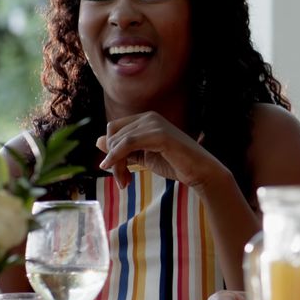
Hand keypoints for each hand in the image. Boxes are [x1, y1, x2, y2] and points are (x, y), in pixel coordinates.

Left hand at [96, 111, 226, 188]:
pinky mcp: (160, 135)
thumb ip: (123, 149)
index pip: (114, 129)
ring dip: (116, 165)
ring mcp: (155, 124)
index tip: (116, 172)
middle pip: (113, 135)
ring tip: (124, 182)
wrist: (200, 171)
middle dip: (112, 160)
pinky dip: (117, 158)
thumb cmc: (175, 163)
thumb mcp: (143, 156)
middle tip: (121, 181)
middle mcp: (149, 116)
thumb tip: (98, 141)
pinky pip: (127, 144)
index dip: (110, 151)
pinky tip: (118, 173)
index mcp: (146, 119)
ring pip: (118, 142)